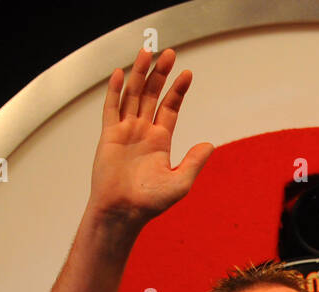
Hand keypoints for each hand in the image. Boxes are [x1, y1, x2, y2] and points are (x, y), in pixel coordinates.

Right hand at [88, 46, 214, 227]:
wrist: (122, 212)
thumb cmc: (149, 203)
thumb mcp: (180, 183)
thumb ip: (194, 162)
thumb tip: (210, 145)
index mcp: (160, 141)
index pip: (170, 108)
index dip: (178, 90)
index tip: (187, 74)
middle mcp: (142, 132)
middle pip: (152, 95)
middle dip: (160, 74)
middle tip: (169, 53)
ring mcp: (125, 132)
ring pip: (133, 95)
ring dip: (139, 74)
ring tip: (147, 52)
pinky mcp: (109, 136)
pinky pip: (111, 108)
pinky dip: (115, 91)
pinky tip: (121, 74)